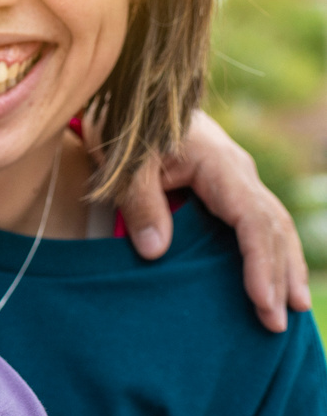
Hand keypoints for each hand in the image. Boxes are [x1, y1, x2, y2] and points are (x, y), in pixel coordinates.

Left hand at [114, 109, 310, 332]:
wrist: (131, 92)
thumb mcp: (123, 162)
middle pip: (273, 227)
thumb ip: (140, 203)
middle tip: (279, 324)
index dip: (260, 263)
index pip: (253, 220)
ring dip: (284, 265)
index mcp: (219, 165)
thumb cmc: (125, 123)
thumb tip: (156, 252)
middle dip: (280, 275)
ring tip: (292, 308)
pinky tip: (274, 277)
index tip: (263, 302)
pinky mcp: (227, 185)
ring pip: (273, 224)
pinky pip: (258, 220)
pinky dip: (271, 250)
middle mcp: (238, 172)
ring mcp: (237, 177)